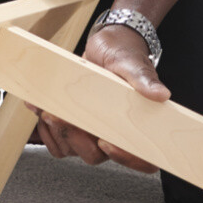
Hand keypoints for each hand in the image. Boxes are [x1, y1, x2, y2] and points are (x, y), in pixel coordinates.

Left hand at [32, 23, 169, 172]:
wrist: (106, 43)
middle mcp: (115, 132)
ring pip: (72, 149)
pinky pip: (57, 141)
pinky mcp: (74, 125)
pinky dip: (45, 129)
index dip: (125, 159)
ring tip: (49, 109)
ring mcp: (92, 131)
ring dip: (57, 132)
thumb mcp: (132, 62)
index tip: (105, 142)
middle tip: (63, 116)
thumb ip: (144, 79)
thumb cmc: (124, 53)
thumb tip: (162, 95)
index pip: (142, 159)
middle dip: (75, 139)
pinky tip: (41, 108)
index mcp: (137, 124)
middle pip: (96, 156)